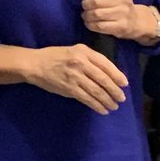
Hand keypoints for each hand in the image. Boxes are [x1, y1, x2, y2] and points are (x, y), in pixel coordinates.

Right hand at [0, 43, 127, 114]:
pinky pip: (86, 99)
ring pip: (96, 91)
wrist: (35, 64)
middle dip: (115, 90)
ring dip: (107, 100)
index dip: (117, 75)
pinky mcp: (69, 89)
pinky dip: (96, 105)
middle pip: (103, 79)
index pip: (105, 64)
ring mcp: (75, 77)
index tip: (124, 83)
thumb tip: (108, 73)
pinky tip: (102, 110)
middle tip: (122, 98)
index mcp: (84, 52)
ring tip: (114, 106)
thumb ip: (90, 59)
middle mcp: (81, 63)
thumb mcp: (75, 50)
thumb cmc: (56, 56)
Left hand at [68, 0, 155, 42]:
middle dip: (86, 4)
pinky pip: (99, 26)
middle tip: (86, 6)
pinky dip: (91, 25)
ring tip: (87, 15)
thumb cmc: (116, 3)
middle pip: (95, 1)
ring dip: (87, 15)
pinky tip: (90, 22)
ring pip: (96, 14)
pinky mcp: (121, 26)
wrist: (134, 20)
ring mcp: (123, 13)